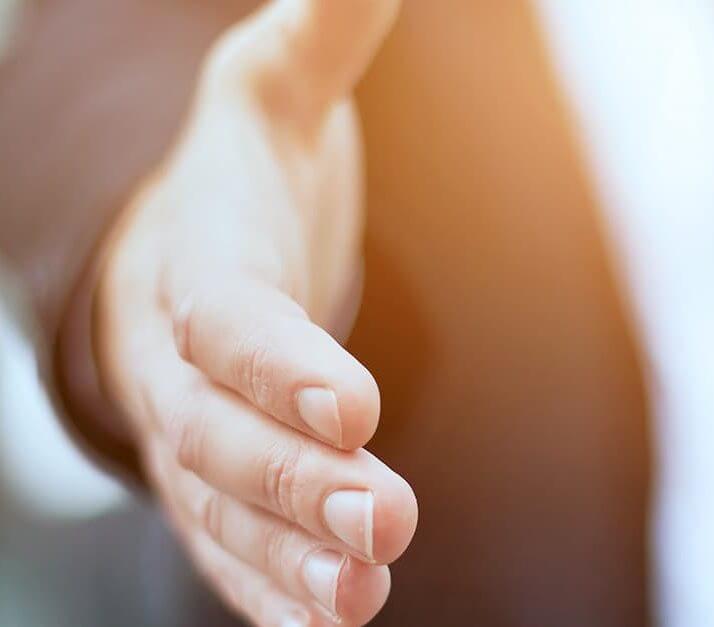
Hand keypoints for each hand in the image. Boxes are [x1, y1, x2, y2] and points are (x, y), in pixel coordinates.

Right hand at [95, 2, 414, 625]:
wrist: (175, 257)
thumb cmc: (240, 176)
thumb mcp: (272, 88)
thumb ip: (324, 33)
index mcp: (196, 260)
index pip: (229, 318)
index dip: (279, 362)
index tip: (353, 405)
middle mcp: (180, 361)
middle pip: (223, 432)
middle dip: (295, 479)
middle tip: (380, 520)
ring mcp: (191, 434)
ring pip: (225, 507)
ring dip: (290, 557)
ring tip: (362, 591)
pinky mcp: (214, 484)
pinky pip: (230, 545)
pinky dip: (273, 589)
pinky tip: (331, 619)